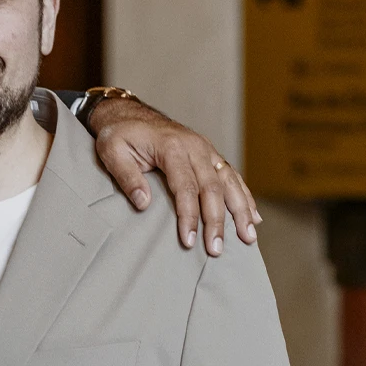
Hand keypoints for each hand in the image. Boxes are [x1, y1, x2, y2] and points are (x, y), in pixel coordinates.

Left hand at [86, 97, 259, 255]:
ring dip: (240, 211)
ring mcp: (206, 150)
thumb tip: (144, 203)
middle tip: (216, 250)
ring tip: (248, 237)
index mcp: (172, 147)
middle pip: (212, 188)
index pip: (186, 187)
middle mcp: (195, 147)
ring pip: (229, 182)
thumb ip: (127, 177)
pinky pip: (232, 176)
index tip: (189, 241)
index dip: (189, 216)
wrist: (130, 114)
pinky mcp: (210, 155)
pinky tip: (253, 216)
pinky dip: (244, 196)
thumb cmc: (120, 135)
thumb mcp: (112, 152)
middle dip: (216, 221)